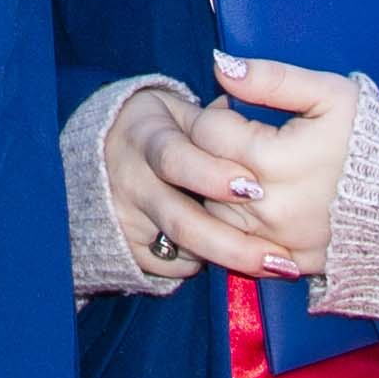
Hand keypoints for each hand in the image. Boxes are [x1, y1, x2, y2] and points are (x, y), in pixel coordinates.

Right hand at [102, 80, 284, 282]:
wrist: (100, 152)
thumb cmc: (157, 129)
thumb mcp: (178, 110)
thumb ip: (215, 119)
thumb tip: (258, 116)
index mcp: (144, 138)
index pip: (175, 160)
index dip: (213, 175)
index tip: (256, 187)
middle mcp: (131, 182)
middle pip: (180, 220)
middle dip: (231, 242)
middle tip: (278, 256)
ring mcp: (126, 219)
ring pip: (179, 249)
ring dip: (229, 260)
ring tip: (277, 267)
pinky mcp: (129, 248)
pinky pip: (171, 266)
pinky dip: (205, 264)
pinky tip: (240, 265)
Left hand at [202, 53, 356, 271]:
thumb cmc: (372, 136)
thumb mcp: (329, 93)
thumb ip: (271, 78)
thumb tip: (221, 65)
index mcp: (272, 158)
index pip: (208, 131)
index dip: (215, 112)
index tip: (234, 108)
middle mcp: (267, 205)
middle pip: (203, 174)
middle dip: (210, 150)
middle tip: (235, 135)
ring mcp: (277, 239)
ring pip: (215, 214)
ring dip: (218, 190)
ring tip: (246, 167)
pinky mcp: (290, 262)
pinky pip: (241, 249)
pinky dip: (240, 227)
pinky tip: (259, 205)